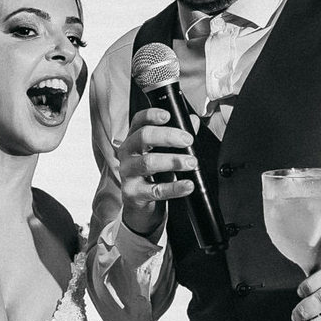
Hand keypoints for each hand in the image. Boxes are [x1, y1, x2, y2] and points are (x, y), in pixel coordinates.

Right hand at [117, 108, 197, 237]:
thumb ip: (178, 136)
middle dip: (168, 136)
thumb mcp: (164, 153)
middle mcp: (127, 153)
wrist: (141, 205)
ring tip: (191, 162)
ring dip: (173, 161)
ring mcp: (128, 173)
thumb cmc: (152, 175)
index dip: (151, 115)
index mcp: (134, 138)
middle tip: (188, 140)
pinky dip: (174, 187)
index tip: (167, 115)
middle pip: (143, 137)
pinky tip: (187, 185)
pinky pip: (155, 190)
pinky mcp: (133, 193)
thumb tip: (193, 121)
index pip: (138, 121)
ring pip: (148, 163)